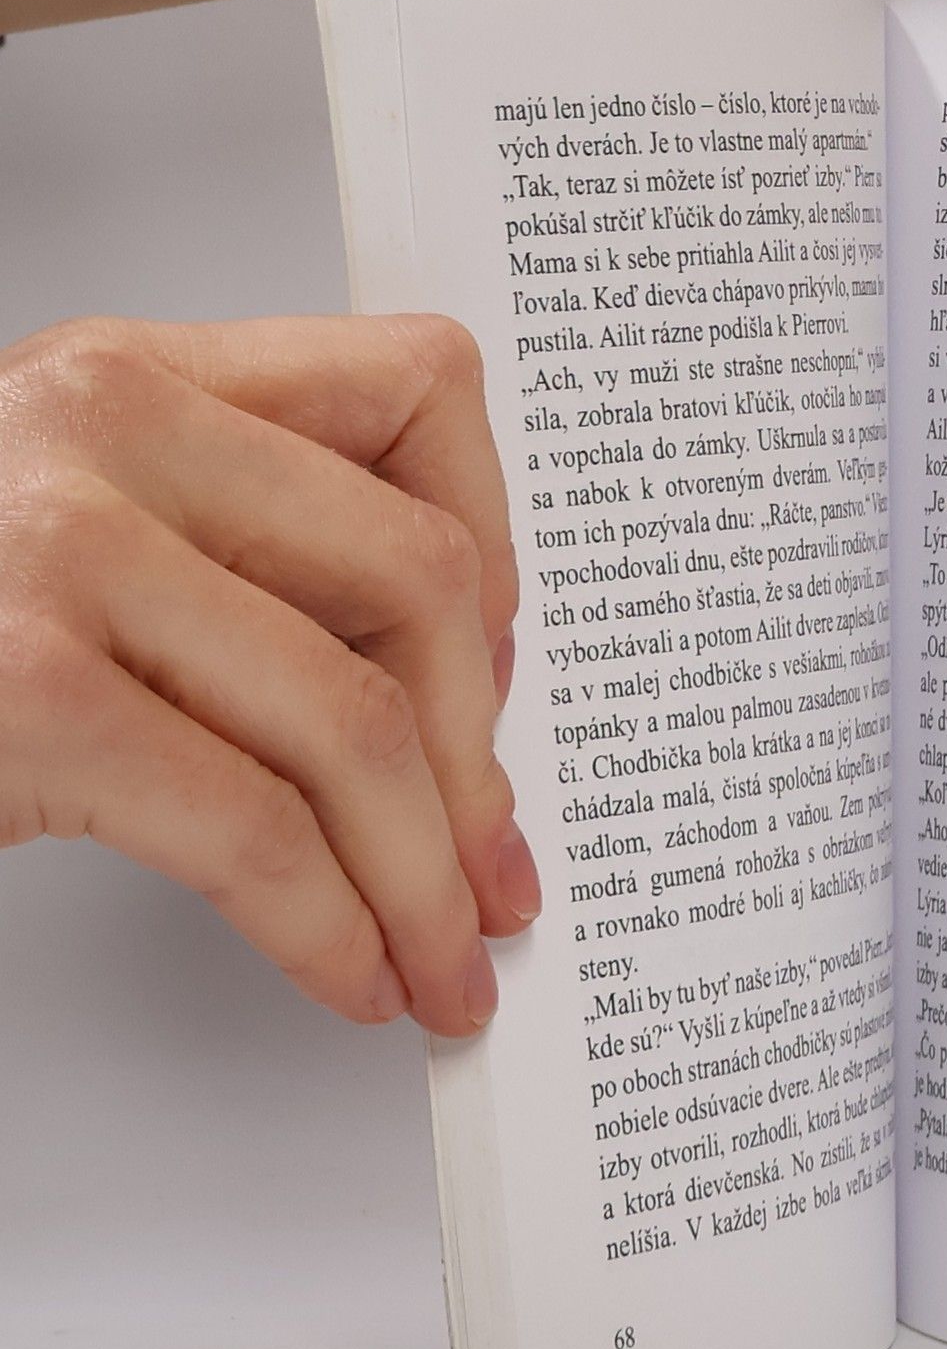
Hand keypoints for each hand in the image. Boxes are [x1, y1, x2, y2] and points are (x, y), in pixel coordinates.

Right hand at [0, 314, 532, 1034]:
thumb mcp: (86, 533)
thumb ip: (250, 561)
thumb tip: (457, 698)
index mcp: (140, 377)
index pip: (417, 390)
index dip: (497, 542)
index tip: (497, 664)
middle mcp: (105, 431)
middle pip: (419, 579)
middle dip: (480, 757)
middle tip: (492, 864)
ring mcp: (56, 555)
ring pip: (358, 721)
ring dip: (427, 875)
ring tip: (446, 955)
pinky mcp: (22, 693)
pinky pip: (256, 832)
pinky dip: (332, 926)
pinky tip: (350, 971)